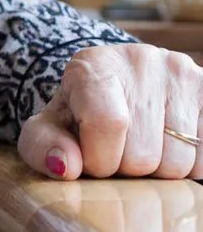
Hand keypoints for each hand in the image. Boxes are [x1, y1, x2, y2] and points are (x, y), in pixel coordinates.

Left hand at [20, 43, 202, 179]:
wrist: (117, 84)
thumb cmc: (77, 113)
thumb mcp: (47, 127)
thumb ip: (43, 147)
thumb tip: (66, 166)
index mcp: (94, 66)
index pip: (108, 123)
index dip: (100, 159)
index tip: (93, 163)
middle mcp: (143, 61)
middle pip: (145, 154)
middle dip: (127, 168)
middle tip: (117, 153)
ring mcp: (183, 73)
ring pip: (180, 162)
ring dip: (159, 170)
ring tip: (143, 147)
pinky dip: (189, 164)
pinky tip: (169, 147)